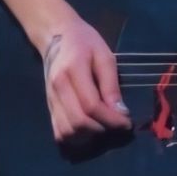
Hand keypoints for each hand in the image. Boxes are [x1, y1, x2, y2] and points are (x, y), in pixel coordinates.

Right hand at [42, 18, 131, 142]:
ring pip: (67, 131)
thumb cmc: (85, 42)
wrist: (56, 37)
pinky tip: (91, 130)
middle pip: (78, 122)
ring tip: (106, 127)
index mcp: (72, 71)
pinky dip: (76, 138)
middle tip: (119, 125)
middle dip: (103, 129)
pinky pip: (59, 131)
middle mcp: (58, 89)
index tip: (128, 122)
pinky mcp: (49, 107)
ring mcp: (50, 100)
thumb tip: (121, 112)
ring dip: (89, 136)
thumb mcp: (104, 56)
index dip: (112, 119)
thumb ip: (111, 84)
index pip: (91, 105)